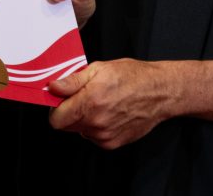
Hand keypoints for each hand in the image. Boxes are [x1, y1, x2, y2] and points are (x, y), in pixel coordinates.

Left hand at [47, 59, 179, 148]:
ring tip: (100, 103)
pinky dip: (96, 127)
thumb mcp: (99, 68)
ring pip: (80, 131)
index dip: (55, 108)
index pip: (56, 119)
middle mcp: (96, 122)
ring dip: (83, 119)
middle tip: (83, 97)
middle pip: (66, 126)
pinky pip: (94, 137)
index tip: (61, 100)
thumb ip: (72, 81)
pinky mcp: (113, 143)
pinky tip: (108, 113)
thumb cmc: (133, 77)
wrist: (160, 92)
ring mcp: (105, 135)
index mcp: (89, 102)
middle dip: (69, 112)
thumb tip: (52, 87)